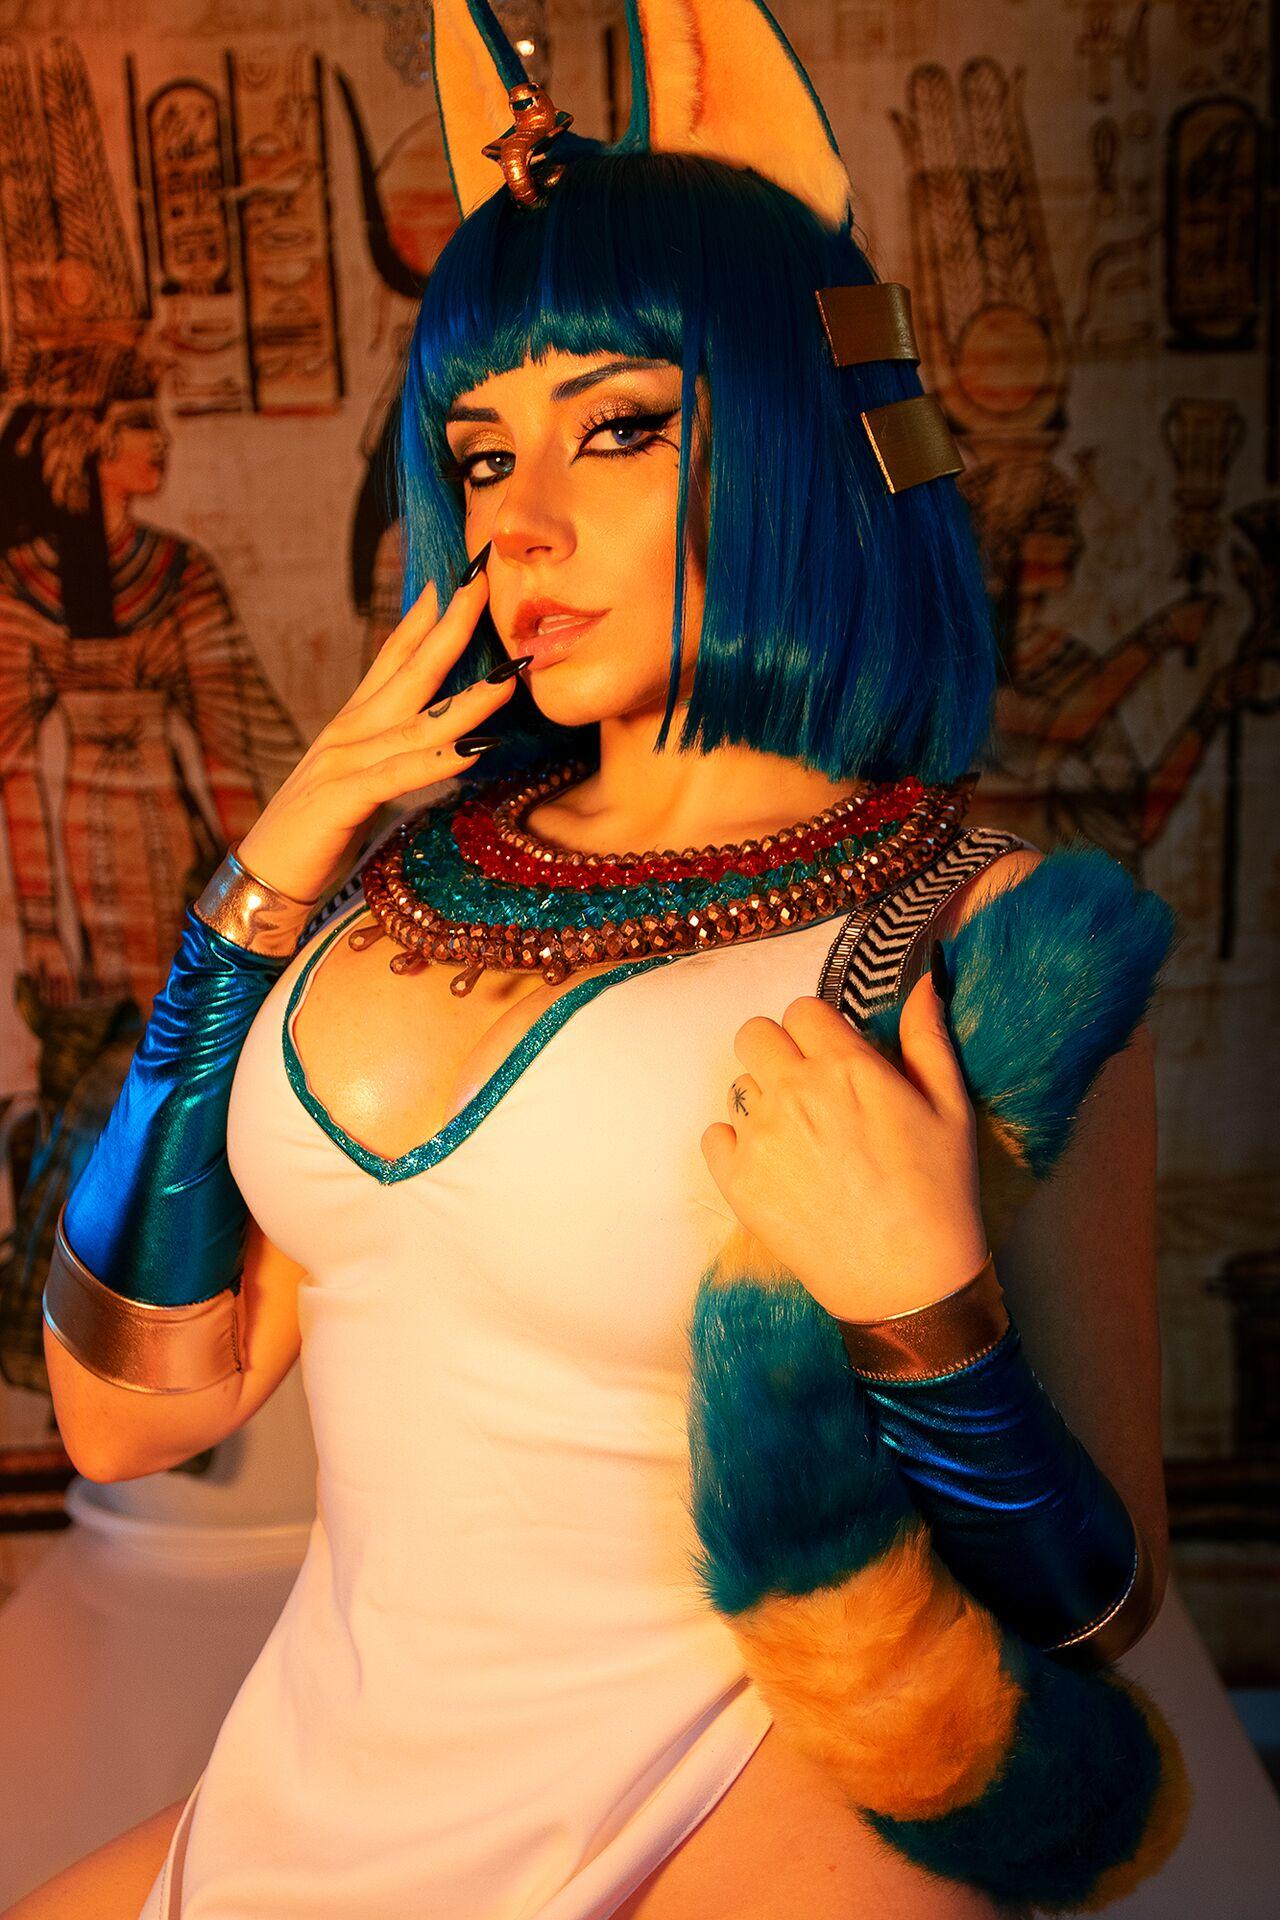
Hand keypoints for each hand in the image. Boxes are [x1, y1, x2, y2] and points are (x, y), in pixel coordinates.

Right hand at [237, 550, 518, 903]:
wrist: (262, 877)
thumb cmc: (314, 835)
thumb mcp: (355, 781)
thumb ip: (389, 754)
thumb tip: (433, 741)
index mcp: (351, 724)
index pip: (391, 658)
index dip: (422, 618)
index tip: (452, 580)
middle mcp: (348, 731)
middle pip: (409, 670)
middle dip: (450, 626)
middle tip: (482, 583)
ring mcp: (344, 761)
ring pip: (417, 721)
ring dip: (468, 698)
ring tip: (509, 674)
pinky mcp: (343, 799)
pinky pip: (401, 775)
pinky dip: (438, 760)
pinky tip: (474, 748)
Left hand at [700, 966, 988, 1322]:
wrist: (909, 1286)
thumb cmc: (939, 1195)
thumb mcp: (952, 1109)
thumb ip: (928, 1038)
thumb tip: (924, 980)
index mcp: (846, 1067)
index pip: (803, 1009)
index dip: (818, 1030)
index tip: (834, 1057)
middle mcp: (794, 1093)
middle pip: (753, 1035)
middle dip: (778, 1051)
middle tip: (807, 1088)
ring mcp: (760, 1138)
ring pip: (736, 1087)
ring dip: (762, 1101)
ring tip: (801, 1140)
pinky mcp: (738, 1182)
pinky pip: (714, 1137)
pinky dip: (736, 1146)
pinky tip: (776, 1167)